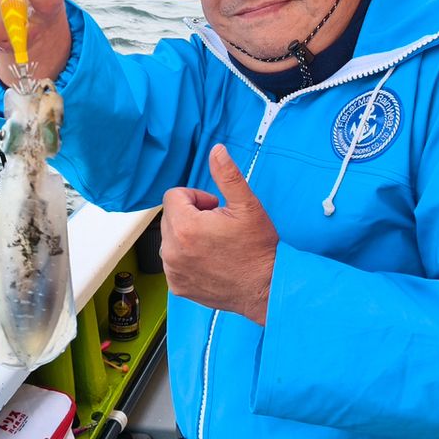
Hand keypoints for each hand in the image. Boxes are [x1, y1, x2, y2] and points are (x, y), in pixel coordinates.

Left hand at [160, 144, 277, 324]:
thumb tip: (216, 150)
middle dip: (191, 216)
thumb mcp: (247, 205)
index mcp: (185, 226)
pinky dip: (187, 258)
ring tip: (215, 245)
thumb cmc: (258, 248)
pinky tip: (210, 262)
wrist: (267, 288)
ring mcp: (173, 271)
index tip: (216, 209)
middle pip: (171, 217)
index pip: (174, 196)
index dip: (196, 198)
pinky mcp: (178, 286)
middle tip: (219, 227)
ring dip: (188, 236)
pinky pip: (173, 262)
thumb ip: (227, 175)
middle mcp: (172, 250)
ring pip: (171, 239)